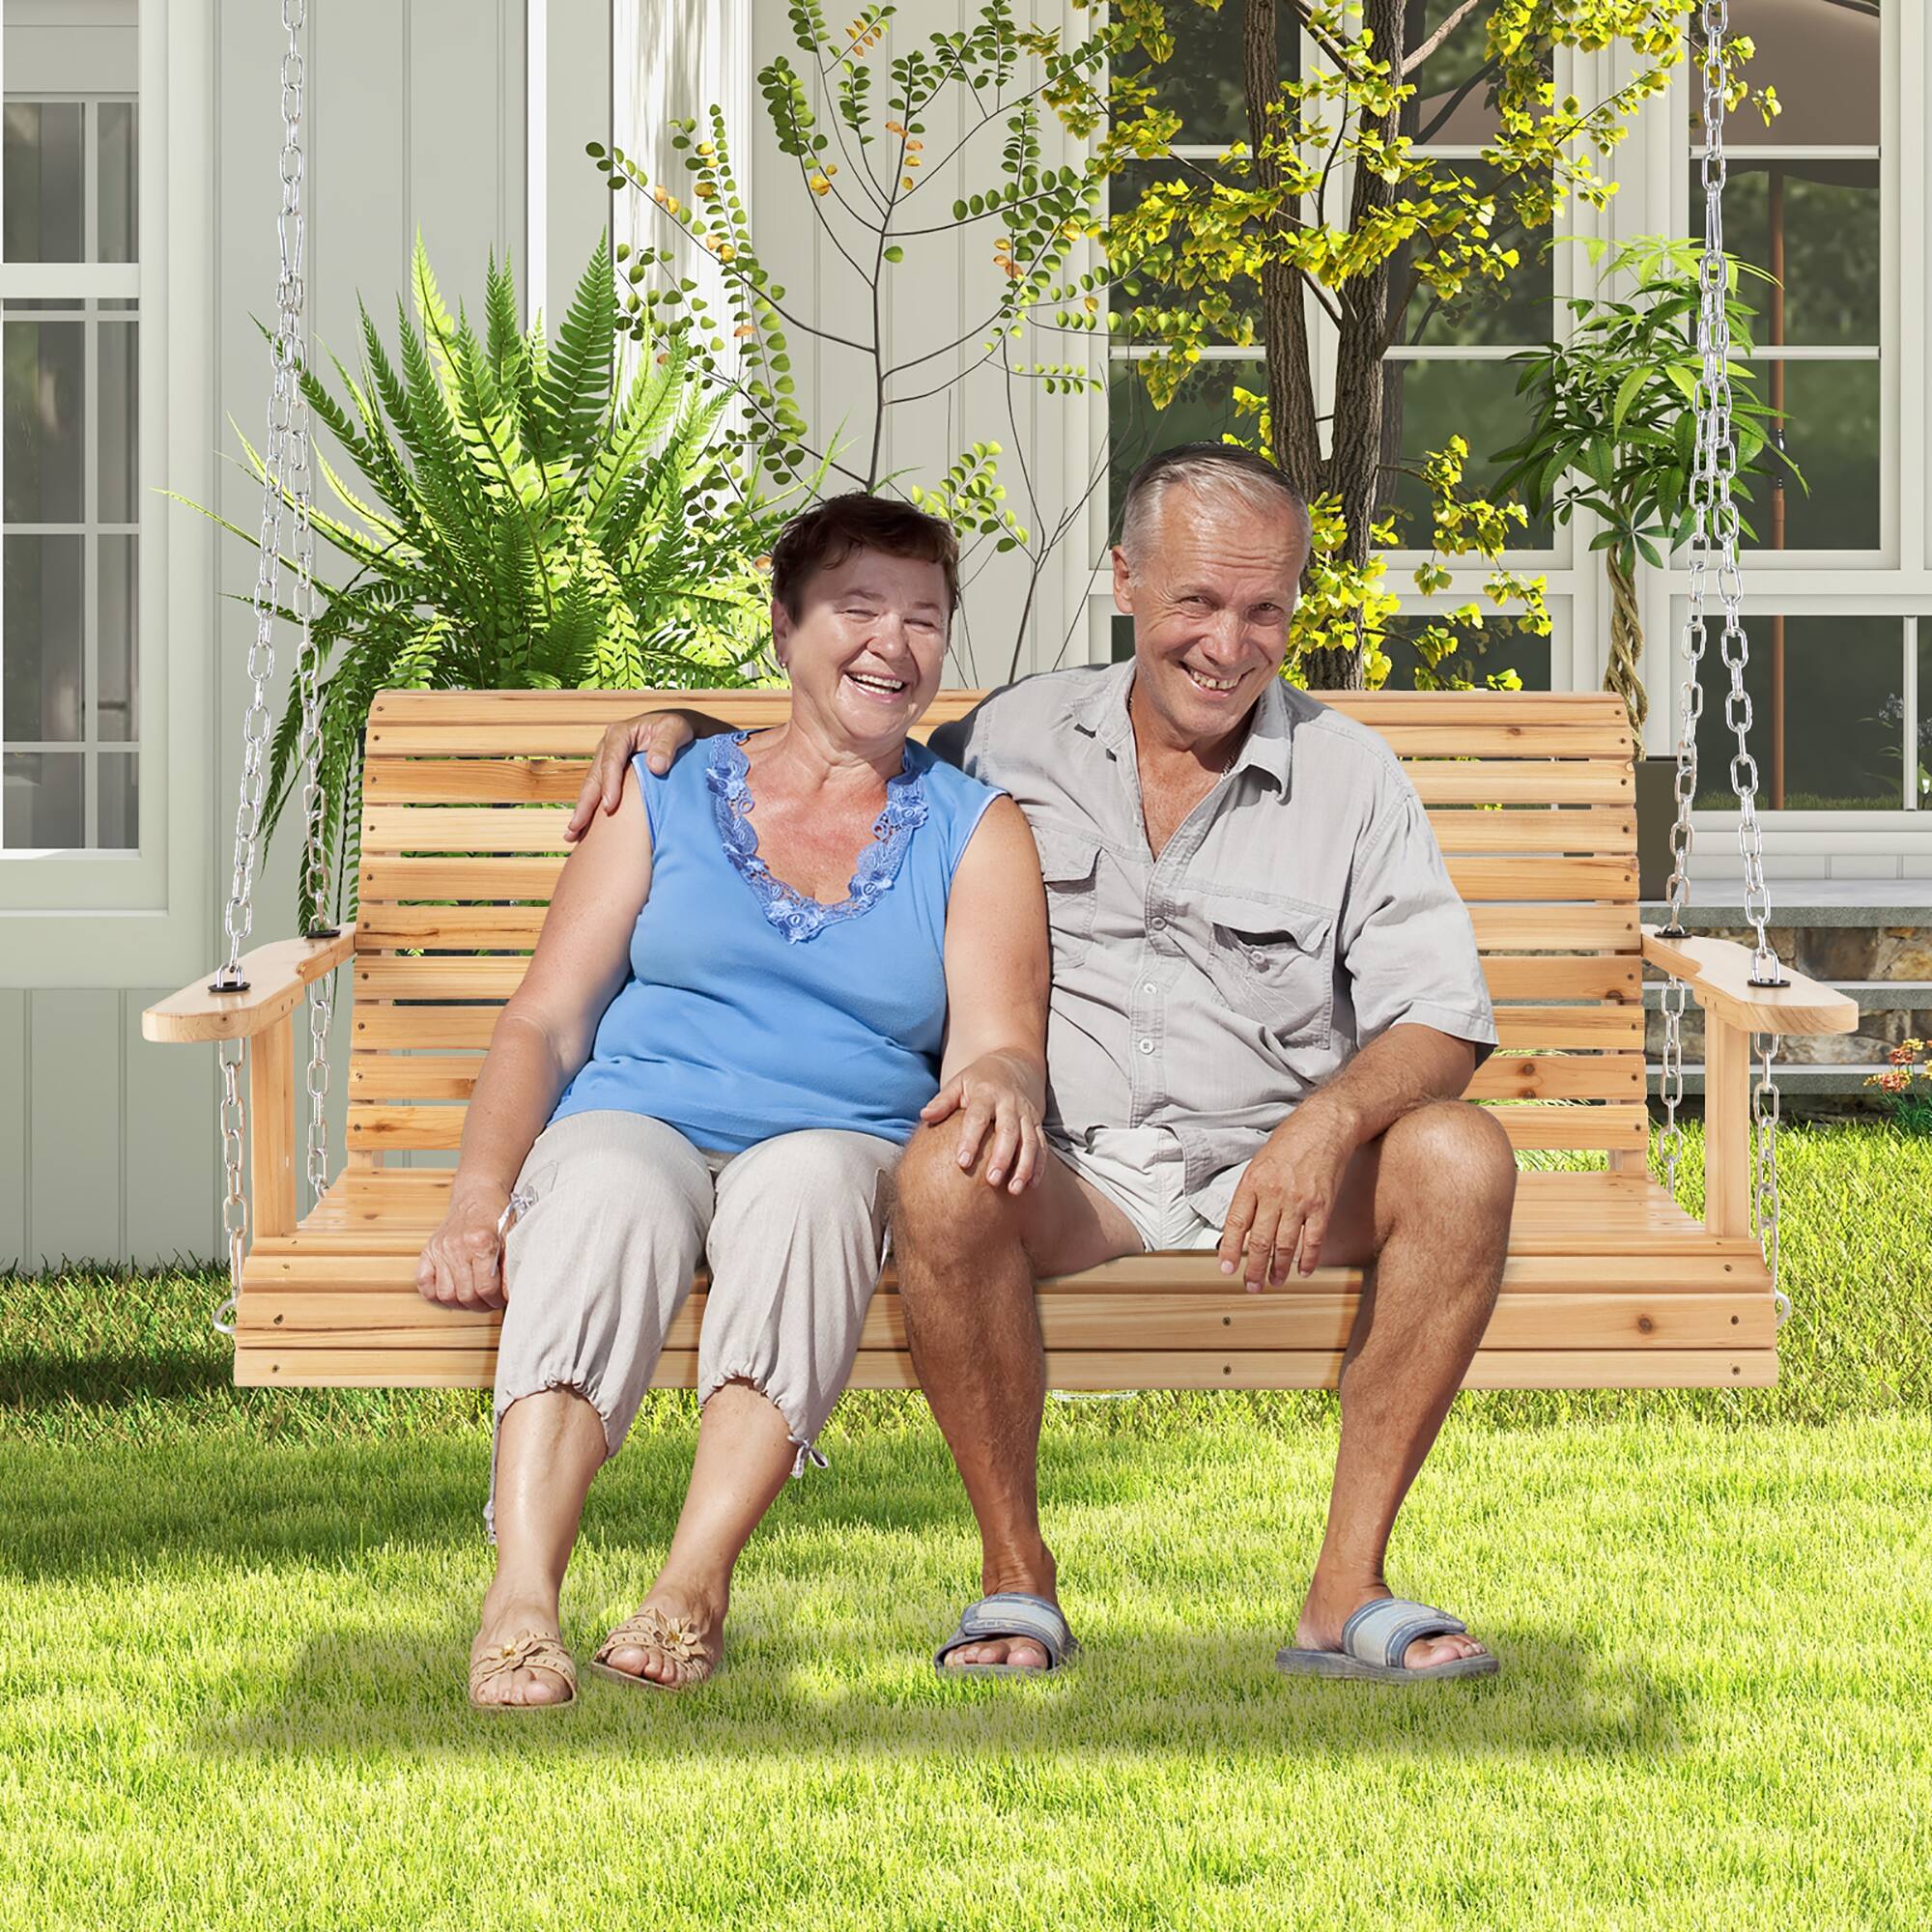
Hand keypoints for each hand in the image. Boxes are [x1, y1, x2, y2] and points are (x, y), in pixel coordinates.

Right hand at [416, 1186, 514, 1310]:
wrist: (478, 1194)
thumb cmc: (497, 1215)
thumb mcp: (512, 1237)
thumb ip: (510, 1265)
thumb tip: (511, 1293)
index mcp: (481, 1242)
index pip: (486, 1287)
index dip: (496, 1300)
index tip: (502, 1299)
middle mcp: (457, 1246)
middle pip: (466, 1295)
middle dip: (481, 1304)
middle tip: (490, 1301)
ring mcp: (440, 1249)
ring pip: (445, 1294)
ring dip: (461, 1303)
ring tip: (473, 1298)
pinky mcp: (428, 1251)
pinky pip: (424, 1283)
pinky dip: (435, 1294)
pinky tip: (452, 1291)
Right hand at [565, 711, 694, 841]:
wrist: (674, 731)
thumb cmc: (675, 729)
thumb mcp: (676, 729)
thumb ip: (666, 745)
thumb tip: (655, 767)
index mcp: (620, 734)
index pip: (611, 761)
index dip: (609, 784)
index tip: (610, 807)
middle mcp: (607, 747)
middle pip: (594, 778)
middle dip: (585, 804)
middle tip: (577, 827)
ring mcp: (605, 761)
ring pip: (591, 788)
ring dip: (582, 811)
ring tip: (572, 834)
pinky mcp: (609, 774)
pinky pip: (598, 793)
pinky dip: (591, 811)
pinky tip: (582, 830)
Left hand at [920, 1051, 1046, 1194]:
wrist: (1012, 1064)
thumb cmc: (977, 1081)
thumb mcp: (958, 1084)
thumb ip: (943, 1101)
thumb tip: (924, 1115)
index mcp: (986, 1093)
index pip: (978, 1117)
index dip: (970, 1139)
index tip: (962, 1162)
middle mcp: (1009, 1103)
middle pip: (1008, 1131)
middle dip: (1002, 1156)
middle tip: (992, 1180)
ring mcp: (1026, 1114)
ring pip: (1029, 1140)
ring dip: (1024, 1166)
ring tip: (1014, 1189)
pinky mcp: (1037, 1123)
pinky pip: (1041, 1145)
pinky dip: (1039, 1165)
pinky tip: (1031, 1185)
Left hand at [1218, 1103, 1357, 1292]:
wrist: (1324, 1125)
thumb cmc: (1290, 1142)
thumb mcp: (1259, 1163)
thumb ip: (1251, 1194)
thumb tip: (1241, 1226)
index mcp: (1253, 1182)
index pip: (1236, 1224)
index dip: (1230, 1250)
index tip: (1226, 1269)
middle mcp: (1274, 1194)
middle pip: (1260, 1241)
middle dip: (1253, 1268)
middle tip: (1251, 1285)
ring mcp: (1299, 1201)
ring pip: (1285, 1245)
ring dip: (1278, 1269)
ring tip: (1274, 1282)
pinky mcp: (1322, 1205)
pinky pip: (1314, 1240)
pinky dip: (1308, 1259)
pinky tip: (1302, 1270)